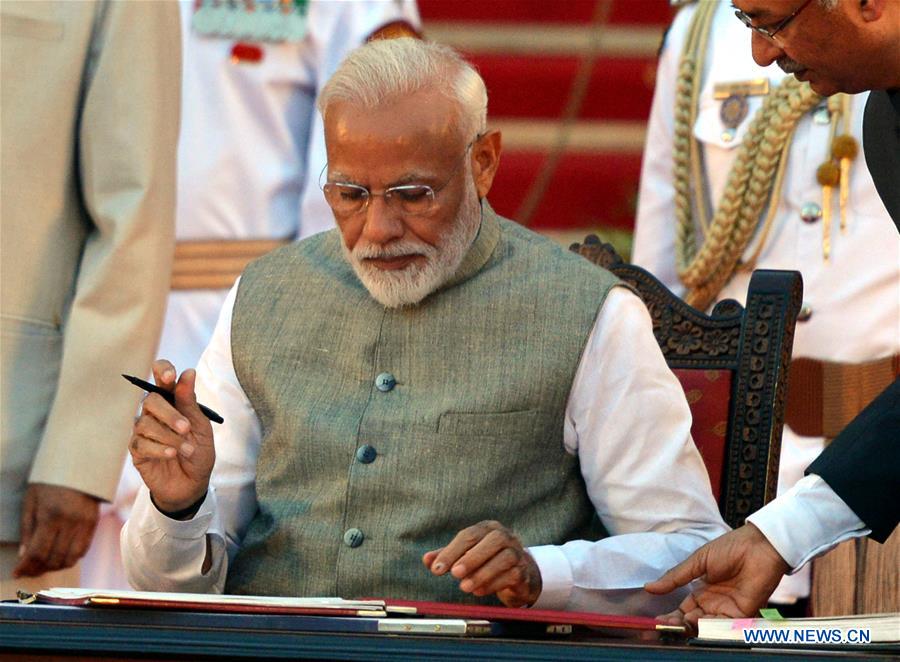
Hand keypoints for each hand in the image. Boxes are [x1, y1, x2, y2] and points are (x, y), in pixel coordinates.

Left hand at [13, 484, 99, 577]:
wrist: (80, 465)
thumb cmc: (50, 481)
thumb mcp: (31, 501)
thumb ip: (27, 529)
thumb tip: (24, 556)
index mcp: (51, 516)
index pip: (38, 552)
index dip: (26, 567)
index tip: (17, 573)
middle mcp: (71, 523)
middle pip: (54, 558)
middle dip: (39, 569)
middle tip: (29, 570)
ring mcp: (85, 524)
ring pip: (70, 559)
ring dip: (55, 566)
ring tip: (44, 564)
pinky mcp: (94, 524)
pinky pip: (83, 550)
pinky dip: (70, 558)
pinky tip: (60, 555)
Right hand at [129, 360, 214, 512]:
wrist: (193, 484)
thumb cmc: (198, 452)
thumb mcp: (201, 427)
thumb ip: (190, 402)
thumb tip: (188, 373)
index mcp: (172, 401)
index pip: (160, 377)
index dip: (162, 370)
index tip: (169, 377)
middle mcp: (154, 413)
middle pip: (150, 400)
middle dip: (170, 414)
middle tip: (186, 428)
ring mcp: (143, 431)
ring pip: (145, 423)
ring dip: (169, 437)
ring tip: (187, 449)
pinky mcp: (137, 450)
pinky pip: (140, 443)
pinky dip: (158, 448)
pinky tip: (171, 454)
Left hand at [423, 520, 541, 606]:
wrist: (519, 574)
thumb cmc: (486, 560)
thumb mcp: (465, 556)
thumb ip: (447, 556)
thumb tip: (426, 559)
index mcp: (487, 528)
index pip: (468, 535)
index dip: (451, 551)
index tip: (436, 568)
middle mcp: (504, 536)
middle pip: (491, 541)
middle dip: (471, 558)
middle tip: (454, 574)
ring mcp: (517, 552)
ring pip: (503, 558)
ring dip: (482, 573)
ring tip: (464, 587)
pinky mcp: (523, 571)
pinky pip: (511, 575)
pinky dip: (493, 584)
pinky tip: (479, 591)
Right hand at [644, 523, 790, 628]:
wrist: (758, 546)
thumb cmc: (729, 549)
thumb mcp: (697, 561)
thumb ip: (675, 577)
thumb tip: (649, 587)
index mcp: (702, 591)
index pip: (683, 610)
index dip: (671, 617)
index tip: (657, 621)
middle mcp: (713, 603)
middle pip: (692, 622)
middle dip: (678, 625)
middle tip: (666, 626)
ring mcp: (727, 610)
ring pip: (706, 627)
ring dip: (692, 627)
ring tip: (681, 621)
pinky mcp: (742, 614)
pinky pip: (724, 627)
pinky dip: (710, 628)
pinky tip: (697, 622)